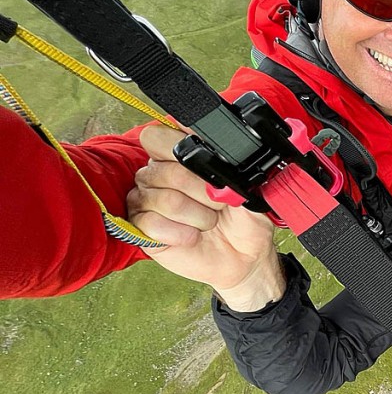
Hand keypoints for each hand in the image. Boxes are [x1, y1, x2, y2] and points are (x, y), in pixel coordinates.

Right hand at [127, 125, 285, 310]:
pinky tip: (193, 236)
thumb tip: (217, 144)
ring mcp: (145, 199)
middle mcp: (157, 173)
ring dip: (198, 216)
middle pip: (168, 171)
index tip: (212, 170)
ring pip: (165, 199)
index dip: (183, 151)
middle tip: (219, 205)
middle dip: (203, 192)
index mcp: (179, 155)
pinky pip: (152, 224)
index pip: (160, 137)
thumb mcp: (248, 187)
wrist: (244, 256)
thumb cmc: (243, 219)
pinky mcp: (141, 226)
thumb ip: (229, 162)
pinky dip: (181, 233)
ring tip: (209, 222)